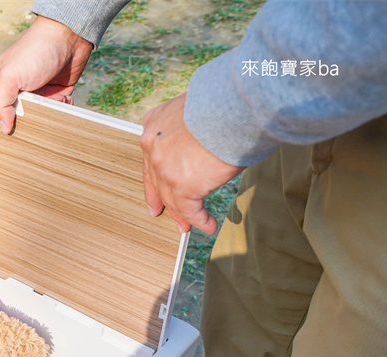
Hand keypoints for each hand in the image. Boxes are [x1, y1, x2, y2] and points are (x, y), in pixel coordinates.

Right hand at [0, 15, 93, 134]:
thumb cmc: (35, 50)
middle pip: (22, 117)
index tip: (17, 119)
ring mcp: (38, 92)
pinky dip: (63, 107)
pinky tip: (65, 97)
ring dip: (51, 110)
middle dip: (33, 115)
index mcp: (1, 85)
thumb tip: (3, 128)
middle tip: (39, 103)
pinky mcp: (57, 92)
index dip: (6, 119)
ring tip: (56, 97)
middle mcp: (19, 90)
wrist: (69, 35)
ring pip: (42, 115)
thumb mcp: (10, 76)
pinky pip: (58, 109)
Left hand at [140, 94, 244, 233]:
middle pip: (156, 180)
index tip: (155, 193)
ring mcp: (164, 167)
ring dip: (183, 214)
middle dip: (163, 200)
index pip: (150, 158)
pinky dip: (200, 220)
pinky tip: (208, 225)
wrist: (236, 103)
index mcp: (155, 125)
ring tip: (190, 225)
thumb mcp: (197, 110)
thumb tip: (205, 144)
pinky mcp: (182, 184)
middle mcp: (153, 146)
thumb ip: (191, 129)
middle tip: (164, 214)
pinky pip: (189, 209)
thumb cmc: (227, 101)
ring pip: (171, 197)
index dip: (154, 178)